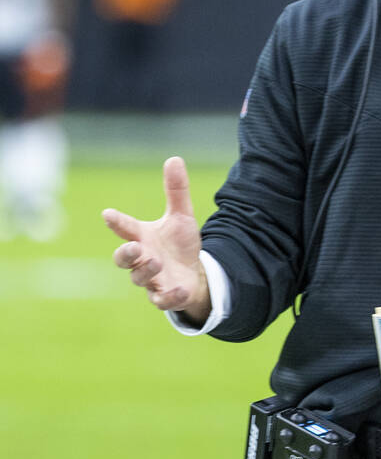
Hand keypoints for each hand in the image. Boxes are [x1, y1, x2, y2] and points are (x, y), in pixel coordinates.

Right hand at [103, 156, 210, 323]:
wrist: (192, 274)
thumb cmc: (179, 244)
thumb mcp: (181, 216)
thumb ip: (176, 191)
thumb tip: (174, 158)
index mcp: (142, 237)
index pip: (126, 228)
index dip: (117, 222)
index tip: (108, 214)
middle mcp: (143, 259)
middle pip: (123, 258)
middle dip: (125, 253)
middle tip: (134, 246)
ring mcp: (152, 279)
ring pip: (140, 278)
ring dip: (145, 270)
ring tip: (156, 260)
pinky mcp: (165, 295)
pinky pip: (163, 300)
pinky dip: (170, 297)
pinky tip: (180, 289)